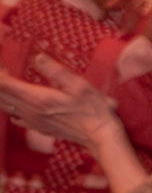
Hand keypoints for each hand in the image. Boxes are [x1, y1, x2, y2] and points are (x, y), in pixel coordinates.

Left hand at [0, 56, 119, 146]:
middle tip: (4, 72)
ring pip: (5, 107)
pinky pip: (15, 118)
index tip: (3, 65)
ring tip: (6, 84)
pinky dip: (9, 108)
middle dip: (0, 83)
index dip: (0, 74)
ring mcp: (33, 121)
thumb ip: (56, 71)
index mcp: (38, 98)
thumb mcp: (79, 85)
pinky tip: (14, 104)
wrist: (100, 135)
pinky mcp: (38, 128)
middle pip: (1, 96)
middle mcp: (31, 111)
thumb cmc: (93, 110)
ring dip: (2, 95)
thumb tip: (39, 57)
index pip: (6, 85)